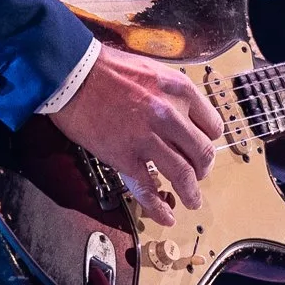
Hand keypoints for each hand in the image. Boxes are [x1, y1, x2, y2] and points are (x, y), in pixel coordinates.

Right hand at [45, 44, 223, 225]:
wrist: (72, 74)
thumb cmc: (108, 68)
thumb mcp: (152, 70)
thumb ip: (171, 92)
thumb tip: (182, 113)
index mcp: (180, 91)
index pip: (212, 125)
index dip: (210, 140)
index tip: (204, 148)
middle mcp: (170, 115)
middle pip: (202, 153)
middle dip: (204, 169)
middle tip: (199, 176)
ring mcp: (148, 139)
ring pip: (182, 175)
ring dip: (191, 193)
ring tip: (192, 201)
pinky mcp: (125, 158)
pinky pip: (148, 189)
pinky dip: (159, 207)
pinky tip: (166, 217)